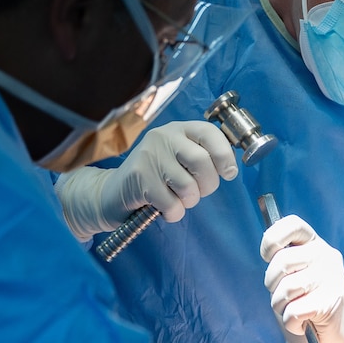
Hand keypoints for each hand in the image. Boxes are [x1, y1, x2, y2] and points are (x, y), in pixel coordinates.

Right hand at [54, 121, 237, 240]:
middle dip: (208, 185)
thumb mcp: (178, 158)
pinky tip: (163, 207)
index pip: (210, 133)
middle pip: (203, 161)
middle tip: (198, 191)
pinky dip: (173, 213)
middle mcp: (163, 137)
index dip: (225, 155)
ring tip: (176, 198)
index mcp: (178, 129)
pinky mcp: (139, 179)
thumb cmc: (155, 177)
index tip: (229, 173)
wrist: (112, 193)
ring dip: (189, 201)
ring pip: (189, 186)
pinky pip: (172, 204)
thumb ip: (202, 157)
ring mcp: (149, 156)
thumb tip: (230, 167)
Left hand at [261, 215, 343, 342]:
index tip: (267, 256)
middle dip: (272, 283)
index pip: (293, 224)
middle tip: (282, 296)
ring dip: (280, 306)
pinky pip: (293, 311)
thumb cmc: (307, 308)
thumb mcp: (294, 277)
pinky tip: (301, 324)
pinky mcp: (331, 304)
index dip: (272, 238)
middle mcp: (328, 258)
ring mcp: (332, 280)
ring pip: (286, 288)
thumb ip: (285, 261)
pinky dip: (290, 323)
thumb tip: (269, 249)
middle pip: (283, 260)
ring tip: (292, 311)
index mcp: (317, 246)